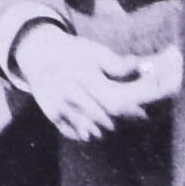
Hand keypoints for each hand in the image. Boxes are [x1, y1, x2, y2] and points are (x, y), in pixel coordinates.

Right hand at [11, 28, 161, 144]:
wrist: (40, 54)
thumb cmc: (74, 52)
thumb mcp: (95, 51)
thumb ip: (117, 64)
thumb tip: (141, 65)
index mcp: (81, 75)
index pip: (113, 101)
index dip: (131, 111)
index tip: (144, 113)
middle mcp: (69, 93)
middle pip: (105, 118)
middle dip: (124, 120)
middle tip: (139, 117)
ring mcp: (59, 106)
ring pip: (91, 129)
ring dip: (108, 127)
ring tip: (118, 120)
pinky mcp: (52, 116)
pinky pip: (76, 134)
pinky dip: (89, 133)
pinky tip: (97, 127)